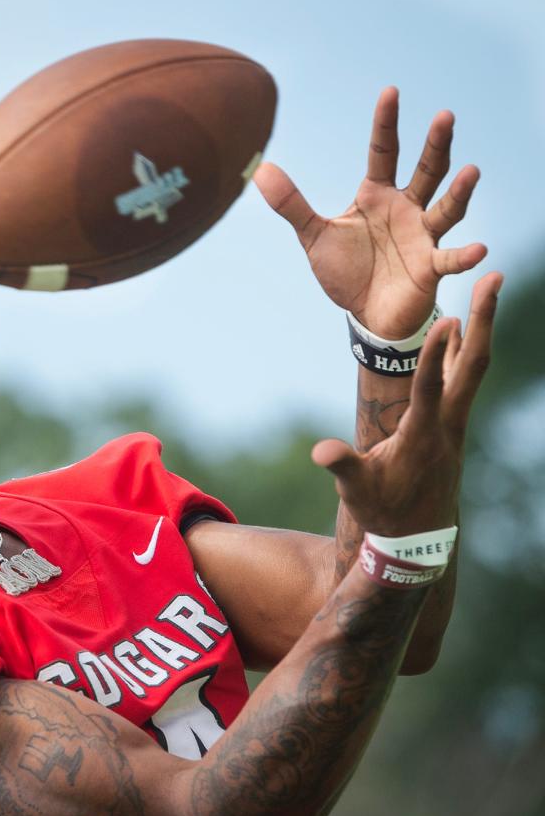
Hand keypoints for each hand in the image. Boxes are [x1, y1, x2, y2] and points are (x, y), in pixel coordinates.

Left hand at [255, 87, 486, 338]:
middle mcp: (406, 209)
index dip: (386, 124)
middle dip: (436, 145)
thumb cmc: (345, 271)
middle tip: (444, 117)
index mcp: (377, 196)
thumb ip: (291, 204)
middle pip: (426, 170)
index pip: (384, 152)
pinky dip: (465, 255)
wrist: (365, 313)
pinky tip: (479, 249)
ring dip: (459, 192)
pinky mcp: (431, 267)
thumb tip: (260, 170)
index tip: (390, 92)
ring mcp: (423, 236)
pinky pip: (450, 259)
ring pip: (446, 208)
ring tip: (471, 171)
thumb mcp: (313, 236)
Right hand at [311, 272, 501, 535]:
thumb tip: (321, 451)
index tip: (448, 317)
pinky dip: (467, 348)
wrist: (417, 537)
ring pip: (474, 368)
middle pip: (472, 365)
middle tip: (493, 277)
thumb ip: (342, 466)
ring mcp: (456, 423)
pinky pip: (465, 378)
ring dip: (483, 327)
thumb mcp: (357, 491)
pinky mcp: (453, 424)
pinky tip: (467, 329)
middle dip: (485, 320)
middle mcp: (448, 424)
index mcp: (421, 437)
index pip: (429, 389)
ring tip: (487, 287)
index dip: (435, 354)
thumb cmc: (383, 511)